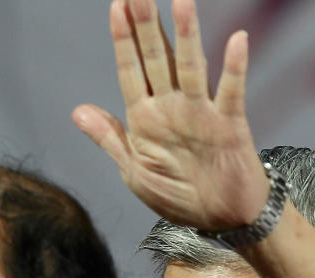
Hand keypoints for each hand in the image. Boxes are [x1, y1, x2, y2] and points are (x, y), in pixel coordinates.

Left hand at [72, 0, 268, 230]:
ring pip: (190, 67)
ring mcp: (201, 112)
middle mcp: (172, 107)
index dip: (122, 40)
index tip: (115, 7)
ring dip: (185, 36)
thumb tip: (78, 111)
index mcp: (145, 118)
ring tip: (179, 2)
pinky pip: (231, 93)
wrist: (220, 219)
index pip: (130, 70)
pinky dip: (234, 68)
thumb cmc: (177, 195)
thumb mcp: (134, 171)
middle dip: (146, 24)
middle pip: (156, 58)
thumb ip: (110, 138)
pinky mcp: (229, 125)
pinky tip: (236, 40)